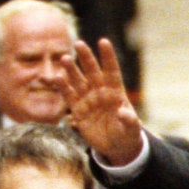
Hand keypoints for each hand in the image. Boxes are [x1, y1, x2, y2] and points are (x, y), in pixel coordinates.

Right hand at [57, 38, 145, 166]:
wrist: (116, 147)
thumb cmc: (127, 134)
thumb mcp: (132, 129)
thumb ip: (129, 120)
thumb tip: (123, 112)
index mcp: (116, 92)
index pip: (112, 71)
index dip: (108, 57)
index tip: (103, 42)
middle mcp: (100, 92)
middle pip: (92, 71)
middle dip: (86, 58)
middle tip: (79, 44)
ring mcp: (88, 99)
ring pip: (78, 81)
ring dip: (71, 70)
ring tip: (64, 59)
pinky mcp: (78, 110)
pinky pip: (69, 96)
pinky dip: (63, 87)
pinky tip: (57, 78)